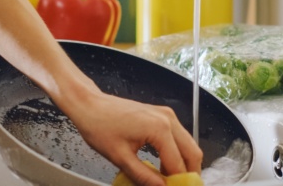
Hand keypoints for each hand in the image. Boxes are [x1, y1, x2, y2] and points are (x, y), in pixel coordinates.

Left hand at [58, 89, 203, 185]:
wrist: (90, 105)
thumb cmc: (99, 126)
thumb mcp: (120, 158)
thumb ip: (144, 176)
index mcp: (159, 129)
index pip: (178, 164)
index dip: (178, 183)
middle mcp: (168, 119)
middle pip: (192, 153)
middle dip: (188, 174)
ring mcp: (166, 115)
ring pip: (188, 145)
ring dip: (183, 164)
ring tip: (169, 180)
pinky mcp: (162, 115)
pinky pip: (179, 137)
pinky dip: (176, 153)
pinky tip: (164, 166)